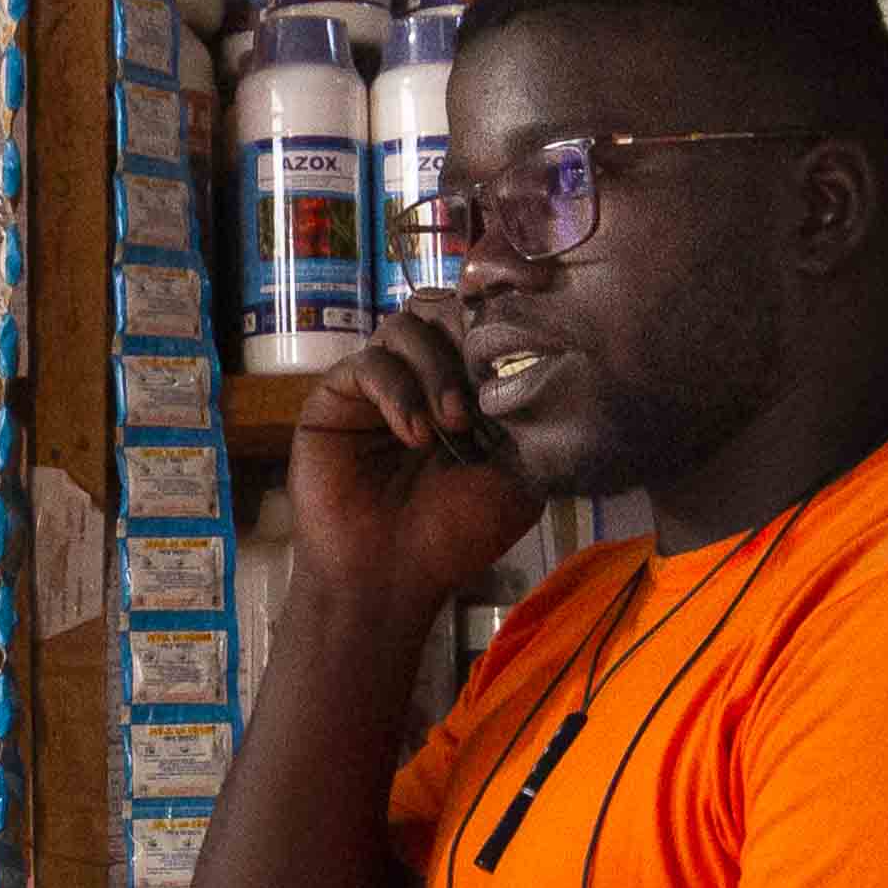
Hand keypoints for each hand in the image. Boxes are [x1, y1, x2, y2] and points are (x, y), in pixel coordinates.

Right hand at [285, 301, 541, 624]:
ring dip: (436, 369)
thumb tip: (550, 364)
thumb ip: (532, 422)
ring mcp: (379, 383)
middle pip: (442, 310)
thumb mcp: (518, 480)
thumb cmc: (453, 536)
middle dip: (467, 340)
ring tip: (451, 424)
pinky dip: (398, 391)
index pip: (482, 322)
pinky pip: (369, 363)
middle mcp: (422, 377)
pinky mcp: (337, 395)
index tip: (529, 310)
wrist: (387, 577)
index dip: (502, 310)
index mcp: (467, 388)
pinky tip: (414, 435)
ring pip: (406, 326)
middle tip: (481, 395)